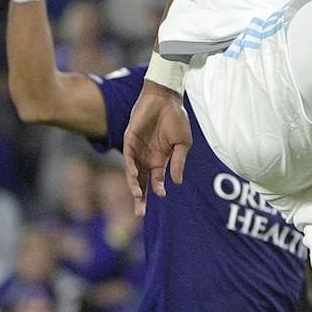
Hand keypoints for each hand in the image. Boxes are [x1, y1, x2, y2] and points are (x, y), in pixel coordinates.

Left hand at [122, 80, 191, 215]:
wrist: (166, 98)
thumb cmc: (176, 118)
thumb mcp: (183, 143)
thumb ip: (179, 162)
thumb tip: (177, 182)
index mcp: (160, 160)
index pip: (156, 181)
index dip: (158, 189)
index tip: (162, 195)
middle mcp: (147, 158)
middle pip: (141, 182)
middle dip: (141, 198)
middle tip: (140, 214)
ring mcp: (137, 149)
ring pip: (133, 173)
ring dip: (134, 186)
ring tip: (138, 197)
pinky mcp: (129, 139)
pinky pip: (128, 157)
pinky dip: (131, 168)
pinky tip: (135, 177)